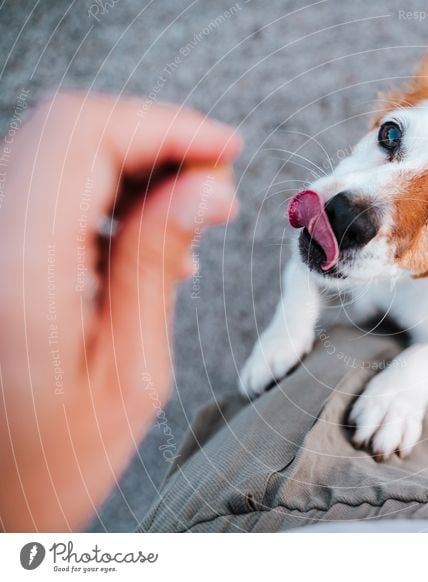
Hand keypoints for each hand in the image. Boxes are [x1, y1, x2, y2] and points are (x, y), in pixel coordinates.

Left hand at [0, 92, 241, 530]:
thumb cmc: (49, 462)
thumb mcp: (129, 373)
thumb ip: (155, 265)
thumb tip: (204, 190)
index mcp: (18, 272)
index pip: (83, 137)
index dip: (164, 126)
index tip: (224, 148)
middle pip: (66, 133)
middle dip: (154, 143)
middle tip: (214, 185)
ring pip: (54, 153)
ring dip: (131, 167)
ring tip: (188, 217)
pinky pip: (42, 190)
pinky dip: (101, 194)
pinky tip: (142, 238)